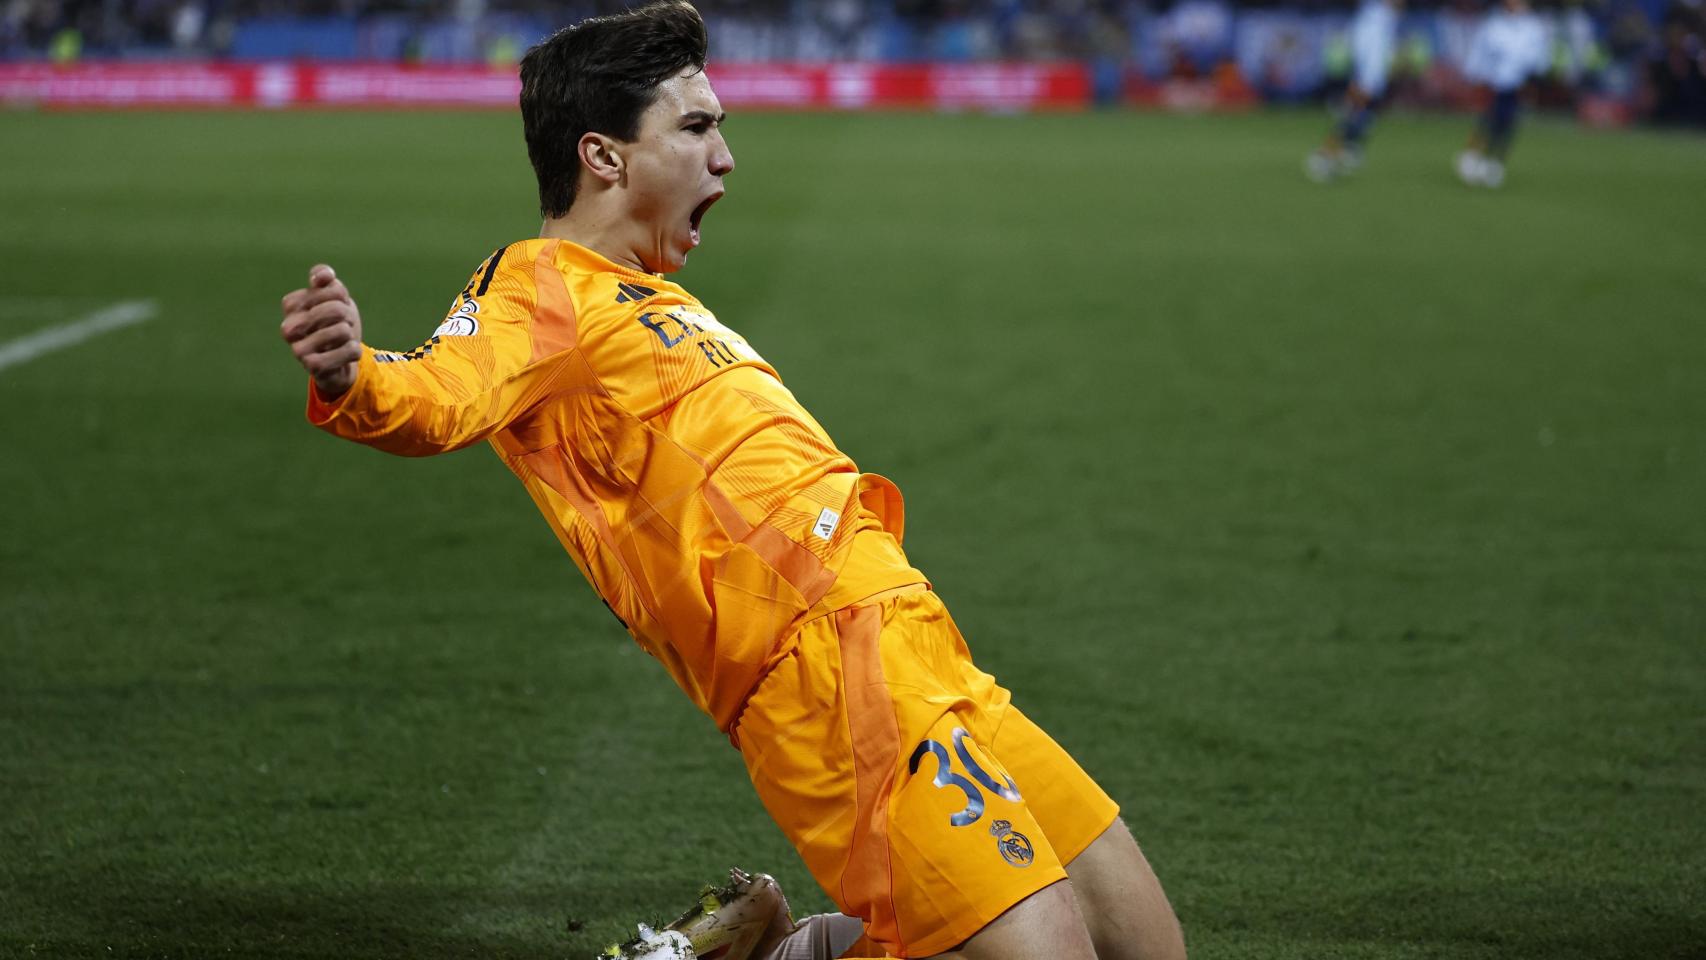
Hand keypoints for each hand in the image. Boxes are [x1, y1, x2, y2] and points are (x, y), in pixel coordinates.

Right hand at [280, 264, 363, 397]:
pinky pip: (349, 351)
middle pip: (336, 309)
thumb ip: (326, 280)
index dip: (342, 297)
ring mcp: (297, 349)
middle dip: (348, 317)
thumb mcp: (334, 297)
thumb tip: (323, 276)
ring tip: (340, 341)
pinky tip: (344, 355)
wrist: (340, 358)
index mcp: (290, 305)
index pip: (333, 289)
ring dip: (350, 335)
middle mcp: (288, 327)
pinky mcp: (312, 366)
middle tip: (341, 325)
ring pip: (342, 330)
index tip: (334, 306)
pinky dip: (354, 351)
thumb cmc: (335, 322)